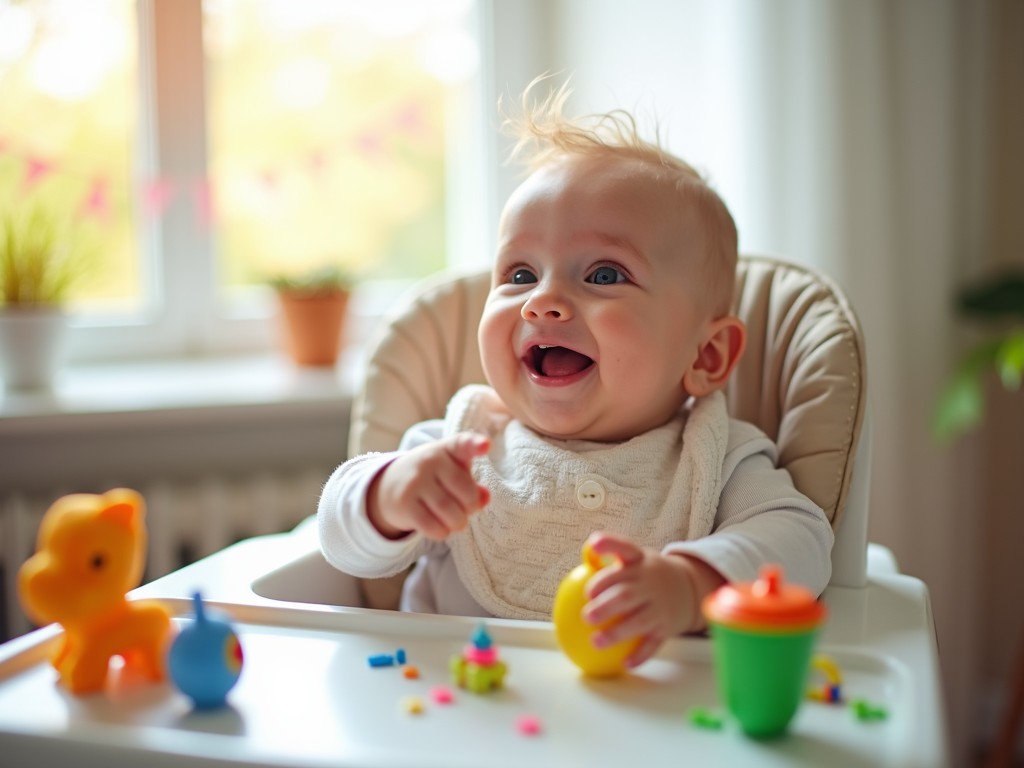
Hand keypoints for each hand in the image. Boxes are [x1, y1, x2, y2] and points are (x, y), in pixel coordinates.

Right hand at [368, 432, 490, 540]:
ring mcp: (414, 481)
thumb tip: (485, 497)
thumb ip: (472, 485)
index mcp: (447, 449)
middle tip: (466, 510)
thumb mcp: (453, 473)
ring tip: (456, 522)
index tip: (485, 446)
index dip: (475, 443)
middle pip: (464, 490)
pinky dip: (442, 532)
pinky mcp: (404, 503)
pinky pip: (432, 526)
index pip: (462, 443)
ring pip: (449, 512)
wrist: (389, 485)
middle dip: (471, 506)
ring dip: (458, 523)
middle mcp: (430, 461)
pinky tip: (441, 528)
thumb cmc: (433, 478)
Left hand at [581, 532, 722, 667]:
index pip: (625, 548)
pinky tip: (625, 664)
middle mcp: (650, 582)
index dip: (609, 545)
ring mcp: (660, 605)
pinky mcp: (667, 626)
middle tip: (586, 616)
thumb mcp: (634, 561)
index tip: (593, 548)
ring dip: (616, 633)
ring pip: (638, 621)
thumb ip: (608, 564)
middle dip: (606, 605)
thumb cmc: (647, 575)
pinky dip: (640, 654)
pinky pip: (653, 643)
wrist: (689, 587)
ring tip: (595, 642)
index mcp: (639, 561)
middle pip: (626, 593)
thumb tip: (575, 565)